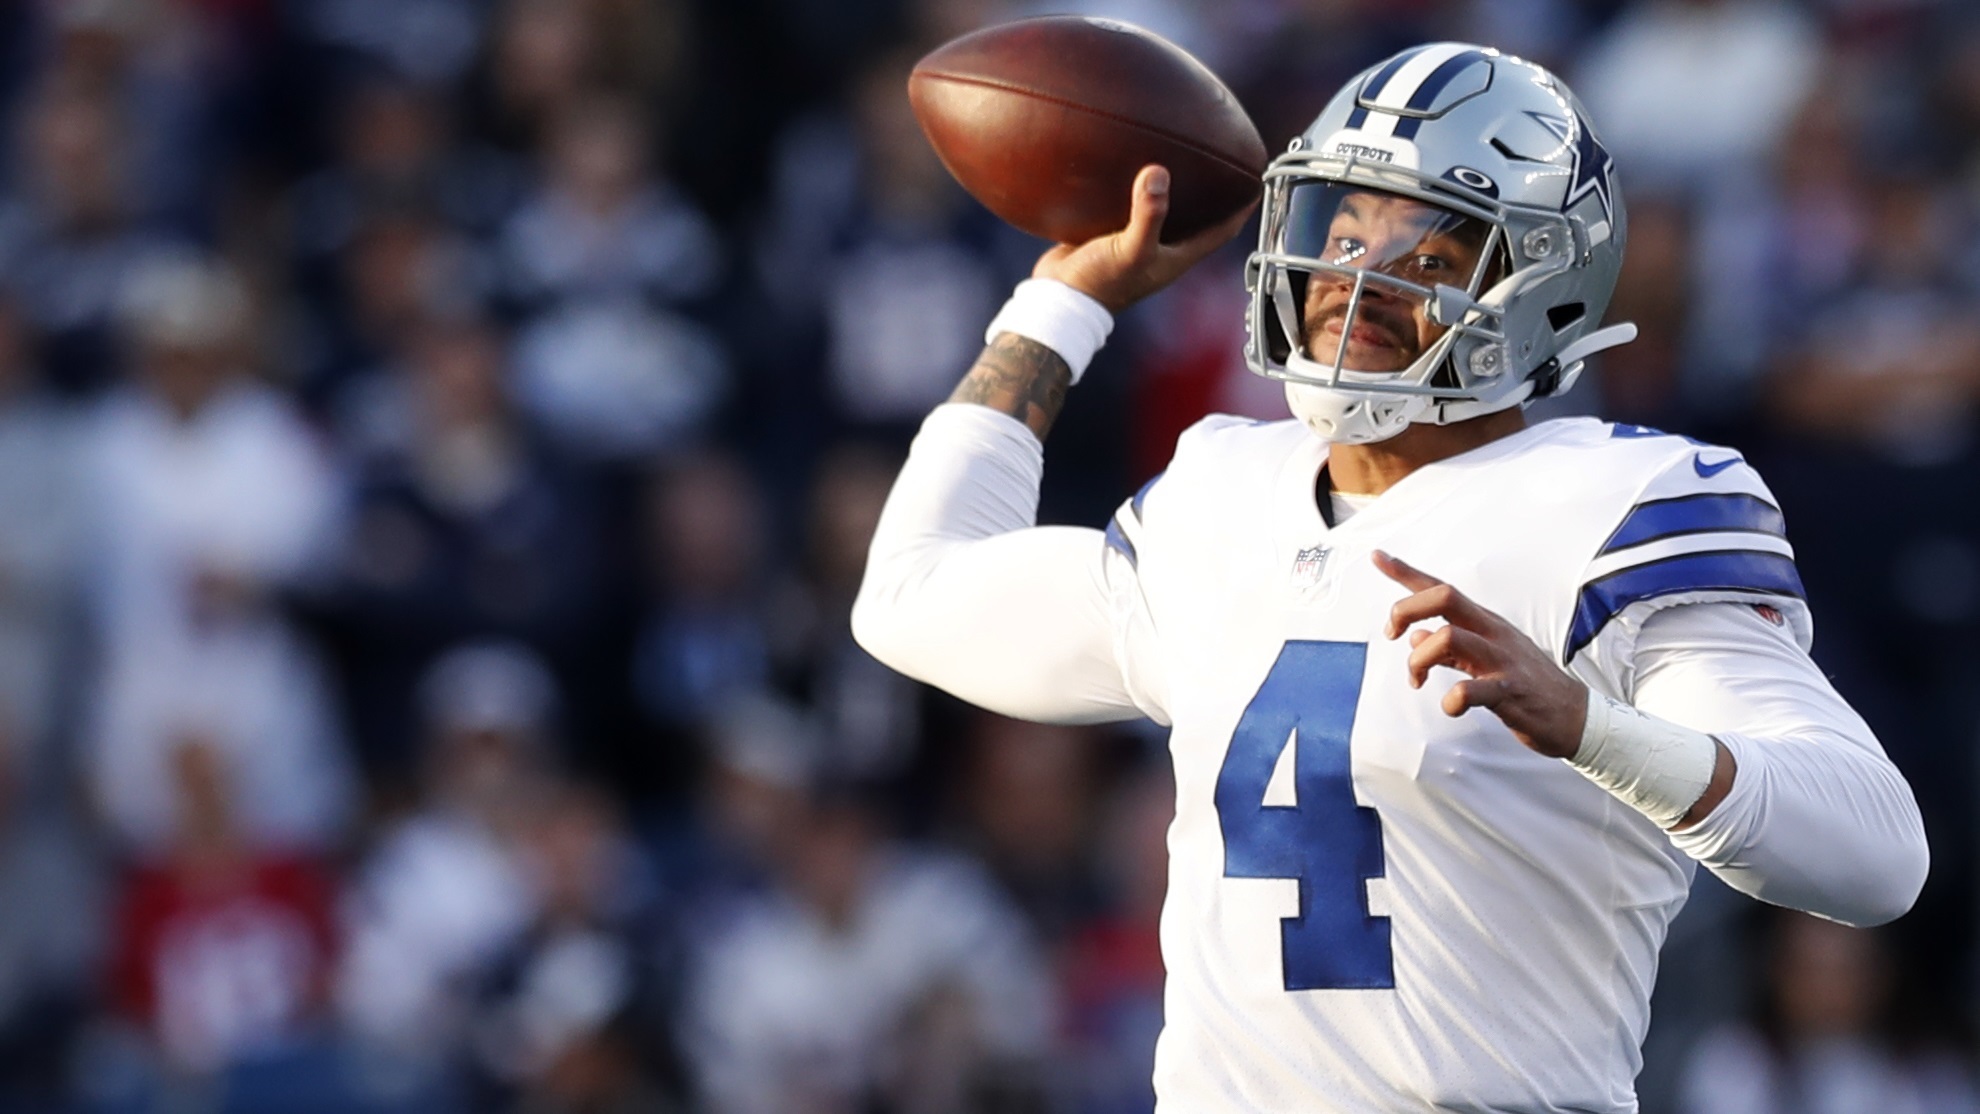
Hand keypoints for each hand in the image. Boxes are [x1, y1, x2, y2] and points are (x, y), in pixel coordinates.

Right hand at [1033, 165, 1256, 313]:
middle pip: (1198, 216)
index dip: (1243, 207)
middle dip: (1212, 191)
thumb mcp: (1130, 249)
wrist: (1057, 298)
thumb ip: (1148, 214)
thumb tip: (1157, 172)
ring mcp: (1135, 240)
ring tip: (1179, 152)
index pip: (1223, 229)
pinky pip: (1128, 204)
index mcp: (1178, 256)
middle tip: (1221, 156)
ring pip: (1163, 208)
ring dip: (1173, 186)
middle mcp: (1161, 248)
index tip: (1256, 177)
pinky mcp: (1109, 233)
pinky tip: (1127, 162)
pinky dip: (1133, 186)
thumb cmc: (1100, 284)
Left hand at [1374, 550, 1587, 758]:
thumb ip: (1448, 649)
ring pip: (1449, 637)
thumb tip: (1414, 637)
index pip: (1440, 588)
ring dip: (1420, 659)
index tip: (1378, 557)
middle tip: (1393, 635)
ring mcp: (1502, 660)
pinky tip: (1451, 706)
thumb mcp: (1484, 659)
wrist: (1575, 717)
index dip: (1406, 572)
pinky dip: (1451, 701)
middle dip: (1406, 610)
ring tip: (1418, 680)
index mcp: (1484, 623)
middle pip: (1444, 597)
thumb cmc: (1527, 685)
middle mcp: (1492, 633)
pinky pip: (1471, 691)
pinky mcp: (1510, 691)